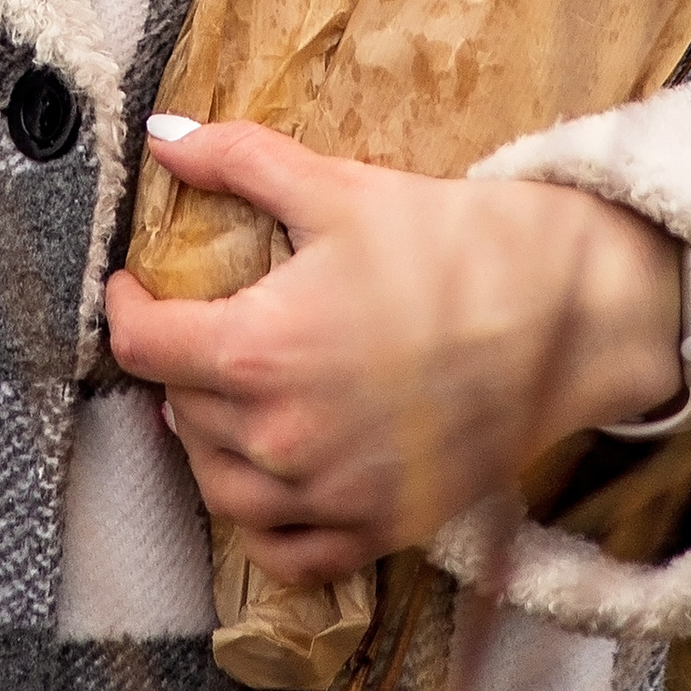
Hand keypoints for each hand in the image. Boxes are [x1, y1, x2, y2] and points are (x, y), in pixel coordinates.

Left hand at [104, 119, 682, 585]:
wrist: (566, 315)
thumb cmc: (451, 246)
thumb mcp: (336, 188)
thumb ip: (237, 161)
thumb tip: (162, 135)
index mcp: (258, 353)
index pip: (143, 347)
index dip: (124, 309)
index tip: (130, 287)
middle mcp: (282, 440)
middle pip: (181, 413)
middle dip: (177, 365)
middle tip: (196, 327)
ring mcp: (330, 495)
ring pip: (221, 490)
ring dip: (208, 444)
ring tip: (225, 401)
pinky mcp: (380, 529)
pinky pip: (289, 556)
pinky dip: (264, 527)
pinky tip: (271, 483)